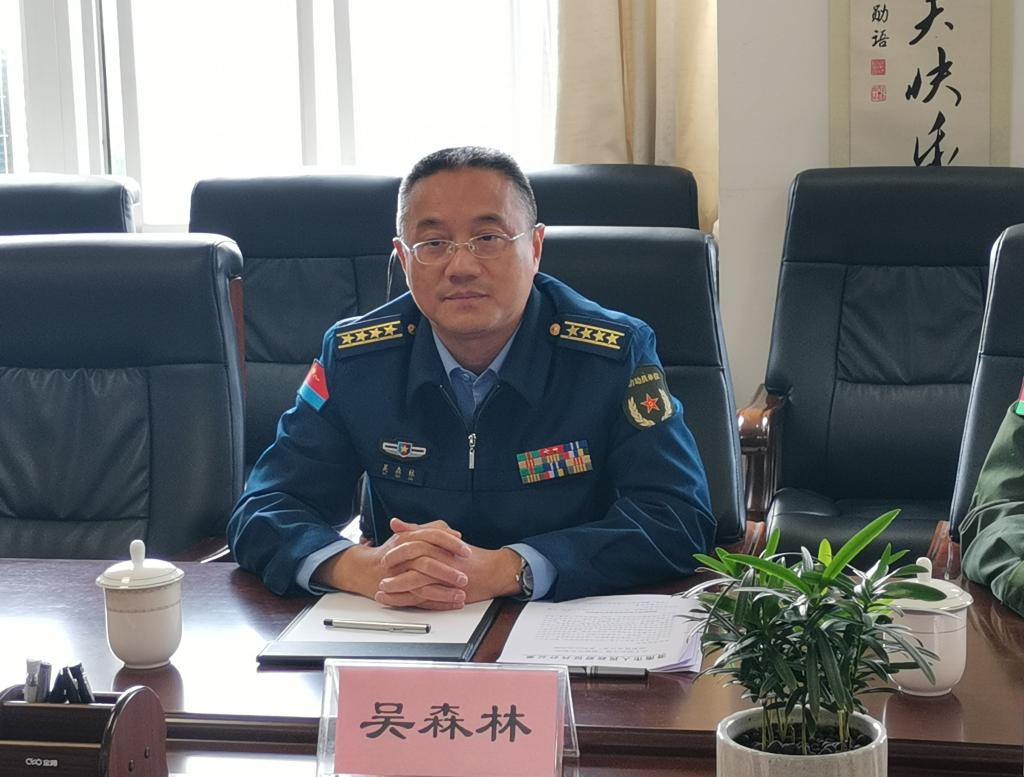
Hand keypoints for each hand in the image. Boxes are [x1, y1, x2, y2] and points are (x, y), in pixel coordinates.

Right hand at [315, 518, 472, 609]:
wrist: (366, 569)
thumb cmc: (393, 551)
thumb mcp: (411, 535)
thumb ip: (433, 530)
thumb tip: (455, 533)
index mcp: (407, 539)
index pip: (432, 537)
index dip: (451, 544)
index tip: (466, 551)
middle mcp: (401, 557)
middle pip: (426, 563)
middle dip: (447, 572)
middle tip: (465, 577)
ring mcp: (398, 577)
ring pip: (422, 585)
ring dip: (443, 592)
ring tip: (460, 595)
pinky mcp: (398, 594)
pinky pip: (418, 601)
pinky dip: (436, 604)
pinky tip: (451, 604)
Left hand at [376, 522, 523, 607]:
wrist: (494, 571)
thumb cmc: (469, 556)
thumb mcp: (444, 538)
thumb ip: (419, 530)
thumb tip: (395, 522)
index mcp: (440, 542)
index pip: (414, 541)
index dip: (397, 547)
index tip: (384, 552)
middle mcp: (443, 556)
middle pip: (413, 557)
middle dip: (395, 563)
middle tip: (382, 567)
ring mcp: (446, 574)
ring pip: (416, 578)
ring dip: (396, 583)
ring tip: (383, 587)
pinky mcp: (448, 591)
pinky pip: (423, 596)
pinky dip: (404, 599)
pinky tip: (393, 600)